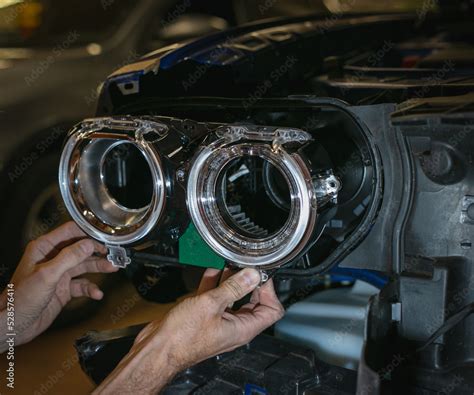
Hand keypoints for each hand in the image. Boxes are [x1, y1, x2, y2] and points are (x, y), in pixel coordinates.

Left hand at [0, 222, 117, 348]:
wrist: (13, 326)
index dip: (88, 233)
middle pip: (81, 249)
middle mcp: (53, 259)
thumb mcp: (47, 274)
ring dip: (99, 268)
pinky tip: (97, 293)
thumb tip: (89, 244)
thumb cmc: (20, 299)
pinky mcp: (64, 289)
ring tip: (112, 268)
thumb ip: (69, 257)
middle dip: (98, 252)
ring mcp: (59, 274)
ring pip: (84, 266)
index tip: (104, 235)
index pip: (70, 232)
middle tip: (113, 254)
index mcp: (44, 248)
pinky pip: (82, 285)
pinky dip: (91, 289)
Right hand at [95, 268, 283, 393]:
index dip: (269, 290)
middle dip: (250, 281)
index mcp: (243, 329)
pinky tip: (212, 269)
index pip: (271, 310)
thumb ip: (233, 288)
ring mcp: (218, 320)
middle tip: (246, 265)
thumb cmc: (181, 338)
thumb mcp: (210, 305)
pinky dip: (215, 282)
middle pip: (253, 301)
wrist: (156, 349)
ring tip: (230, 262)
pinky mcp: (203, 315)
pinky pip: (214, 296)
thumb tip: (252, 275)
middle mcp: (234, 326)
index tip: (260, 274)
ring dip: (231, 279)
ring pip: (232, 296)